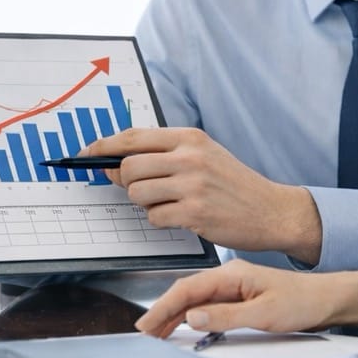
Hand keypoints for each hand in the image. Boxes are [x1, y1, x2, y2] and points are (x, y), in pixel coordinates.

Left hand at [85, 128, 322, 261]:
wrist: (271, 210)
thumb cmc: (234, 184)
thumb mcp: (204, 156)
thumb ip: (164, 155)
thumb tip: (115, 164)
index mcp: (190, 137)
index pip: (133, 137)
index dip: (103, 146)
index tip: (86, 154)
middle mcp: (190, 157)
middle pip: (128, 167)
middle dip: (127, 182)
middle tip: (144, 189)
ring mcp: (192, 185)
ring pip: (137, 193)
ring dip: (146, 203)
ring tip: (170, 203)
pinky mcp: (195, 212)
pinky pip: (154, 217)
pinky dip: (162, 220)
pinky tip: (183, 216)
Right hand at [135, 260, 344, 337]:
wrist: (327, 299)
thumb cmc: (302, 301)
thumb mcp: (264, 313)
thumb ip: (226, 315)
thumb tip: (192, 317)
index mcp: (233, 274)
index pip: (188, 289)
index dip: (164, 306)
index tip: (146, 323)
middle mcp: (231, 278)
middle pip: (188, 293)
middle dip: (163, 312)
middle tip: (144, 332)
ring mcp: (235, 287)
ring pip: (196, 300)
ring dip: (175, 315)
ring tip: (156, 332)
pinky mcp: (241, 298)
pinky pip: (209, 305)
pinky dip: (192, 316)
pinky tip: (184, 326)